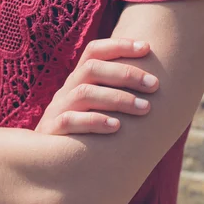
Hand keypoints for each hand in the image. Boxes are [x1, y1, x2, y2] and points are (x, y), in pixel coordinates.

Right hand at [35, 38, 158, 134]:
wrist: (47, 158)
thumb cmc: (84, 130)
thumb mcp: (95, 105)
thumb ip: (115, 91)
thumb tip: (156, 80)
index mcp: (79, 79)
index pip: (94, 51)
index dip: (118, 45)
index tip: (147, 47)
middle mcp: (68, 89)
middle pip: (92, 68)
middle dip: (126, 74)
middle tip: (155, 84)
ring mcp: (58, 109)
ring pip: (84, 93)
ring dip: (117, 98)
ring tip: (144, 108)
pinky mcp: (52, 131)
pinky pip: (69, 121)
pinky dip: (94, 122)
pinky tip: (117, 127)